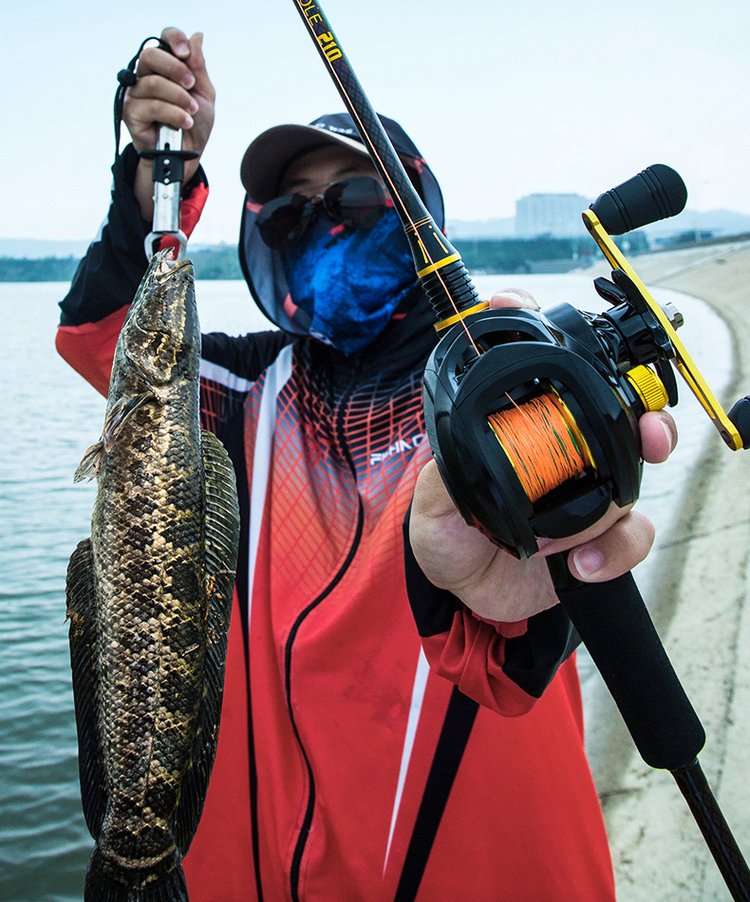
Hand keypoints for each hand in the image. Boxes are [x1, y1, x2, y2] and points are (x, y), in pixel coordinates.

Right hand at [123, 28, 215, 217]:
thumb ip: (198, 67)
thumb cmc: (194, 123)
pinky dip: (173, 114)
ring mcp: (135, 93)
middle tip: (191, 86)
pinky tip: (184, 122)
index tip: (186, 53)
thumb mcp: (203, 94)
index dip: (174, 39)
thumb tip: (197, 36)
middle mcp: (145, 75)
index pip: (163, 39)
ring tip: (192, 113)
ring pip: (154, 83)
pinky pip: (151, 106)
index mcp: (163, 66)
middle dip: (176, 69)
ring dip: (179, 98)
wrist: (189, 155)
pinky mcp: (130, 113)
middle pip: (150, 55)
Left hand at [409, 289, 677, 622]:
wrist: (473, 599)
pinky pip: (632, 535)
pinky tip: (582, 566)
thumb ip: (443, 479)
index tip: (527, 315)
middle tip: (647, 431)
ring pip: (634, 473)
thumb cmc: (449, 542)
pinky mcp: (604, 536)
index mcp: (519, 434)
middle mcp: (562, 453)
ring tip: (589, 527)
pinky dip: (614, 551)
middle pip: (614, 413)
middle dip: (641, 415)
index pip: (538, 374)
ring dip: (622, 495)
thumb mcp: (433, 508)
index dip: (543, 338)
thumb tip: (455, 450)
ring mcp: (587, 491)